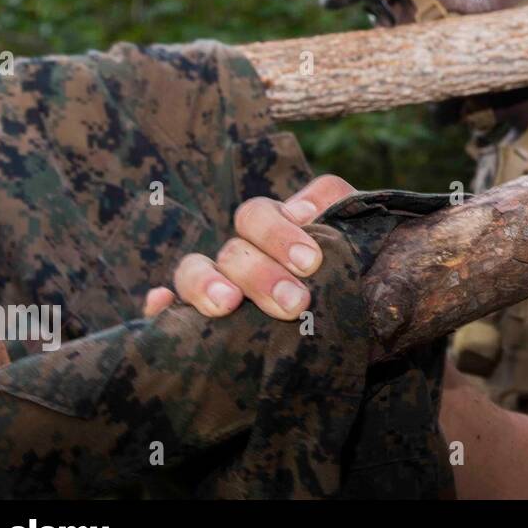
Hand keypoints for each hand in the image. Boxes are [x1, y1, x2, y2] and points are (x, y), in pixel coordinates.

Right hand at [143, 174, 355, 320]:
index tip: (310, 262)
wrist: (368, 316)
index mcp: (272, 228)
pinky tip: (160, 305)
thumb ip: (336, 203)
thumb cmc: (358, 269)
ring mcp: (217, 287)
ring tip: (227, 305)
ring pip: (191, 273)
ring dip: (206, 284)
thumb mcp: (356, 231)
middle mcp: (240, 255)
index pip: (256, 217)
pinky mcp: (199, 324)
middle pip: (232, 252)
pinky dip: (158, 306)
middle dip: (261, 275)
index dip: (278, 234)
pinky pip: (164, 312)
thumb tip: (301, 210)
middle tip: (295, 303)